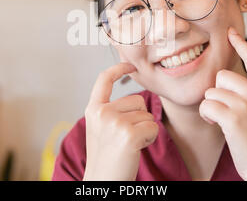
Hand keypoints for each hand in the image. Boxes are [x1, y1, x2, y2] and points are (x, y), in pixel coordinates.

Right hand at [83, 62, 158, 180]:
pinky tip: (136, 149)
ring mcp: (114, 123)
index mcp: (93, 110)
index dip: (118, 68)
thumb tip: (135, 100)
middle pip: (137, 100)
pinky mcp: (128, 135)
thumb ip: (110, 111)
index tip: (129, 64)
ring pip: (147, 114)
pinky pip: (153, 127)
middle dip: (139, 117)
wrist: (102, 181)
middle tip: (126, 138)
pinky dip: (150, 138)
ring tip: (129, 144)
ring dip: (145, 129)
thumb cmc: (105, 158)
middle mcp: (102, 113)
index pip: (104, 80)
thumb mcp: (100, 129)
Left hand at [199, 27, 246, 180]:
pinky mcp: (233, 117)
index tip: (231, 32)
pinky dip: (207, 115)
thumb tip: (226, 79)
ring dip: (212, 106)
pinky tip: (217, 124)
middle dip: (218, 91)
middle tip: (226, 109)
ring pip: (211, 91)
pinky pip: (207, 105)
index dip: (241, 44)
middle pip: (221, 76)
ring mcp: (246, 105)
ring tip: (224, 120)